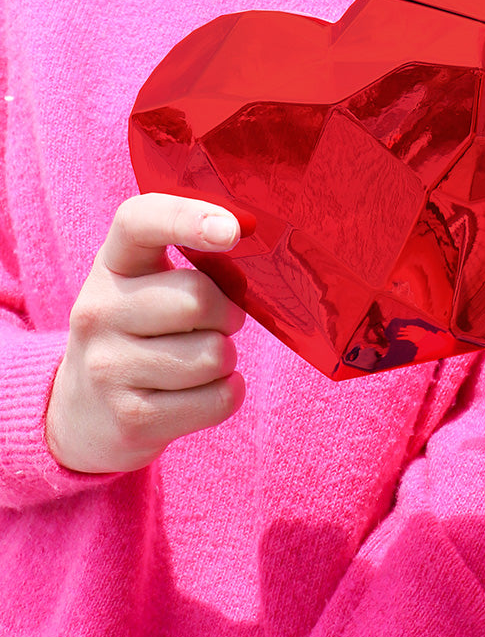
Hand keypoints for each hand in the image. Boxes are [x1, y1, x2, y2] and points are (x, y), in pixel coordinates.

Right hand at [45, 194, 246, 473]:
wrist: (83, 412)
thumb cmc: (145, 329)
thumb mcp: (152, 284)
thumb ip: (197, 261)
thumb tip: (249, 245)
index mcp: (113, 263)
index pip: (140, 221)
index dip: (189, 217)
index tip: (233, 229)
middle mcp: (98, 309)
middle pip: (198, 298)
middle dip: (228, 314)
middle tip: (217, 324)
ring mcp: (107, 367)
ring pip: (215, 354)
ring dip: (226, 358)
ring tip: (199, 361)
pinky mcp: (130, 418)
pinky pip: (220, 399)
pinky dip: (228, 394)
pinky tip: (201, 392)